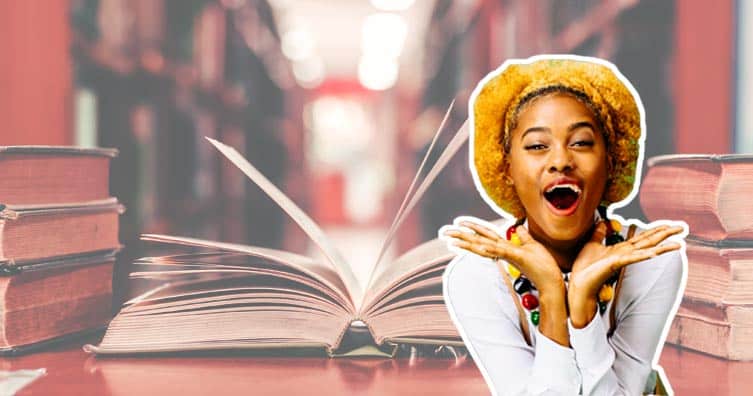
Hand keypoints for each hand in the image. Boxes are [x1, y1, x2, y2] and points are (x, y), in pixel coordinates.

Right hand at [442, 219, 563, 294]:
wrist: (551, 283)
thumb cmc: (544, 266)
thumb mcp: (532, 245)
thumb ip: (522, 236)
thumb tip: (518, 226)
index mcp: (506, 247)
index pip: (486, 236)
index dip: (472, 228)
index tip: (458, 222)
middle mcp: (504, 251)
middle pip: (479, 241)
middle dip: (461, 236)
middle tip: (444, 232)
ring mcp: (509, 255)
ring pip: (484, 246)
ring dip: (467, 242)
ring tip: (452, 240)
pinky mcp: (518, 257)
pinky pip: (500, 251)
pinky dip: (489, 248)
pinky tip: (478, 245)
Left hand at [568, 221, 683, 326]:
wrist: (579, 283)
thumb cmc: (585, 267)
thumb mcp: (592, 243)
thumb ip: (599, 233)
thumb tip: (602, 221)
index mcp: (621, 249)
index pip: (642, 237)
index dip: (654, 230)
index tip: (667, 224)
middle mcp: (626, 253)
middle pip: (649, 241)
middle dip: (665, 233)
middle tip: (681, 227)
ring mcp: (623, 258)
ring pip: (647, 249)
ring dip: (663, 245)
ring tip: (679, 242)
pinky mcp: (617, 263)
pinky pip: (635, 257)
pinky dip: (646, 254)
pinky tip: (657, 251)